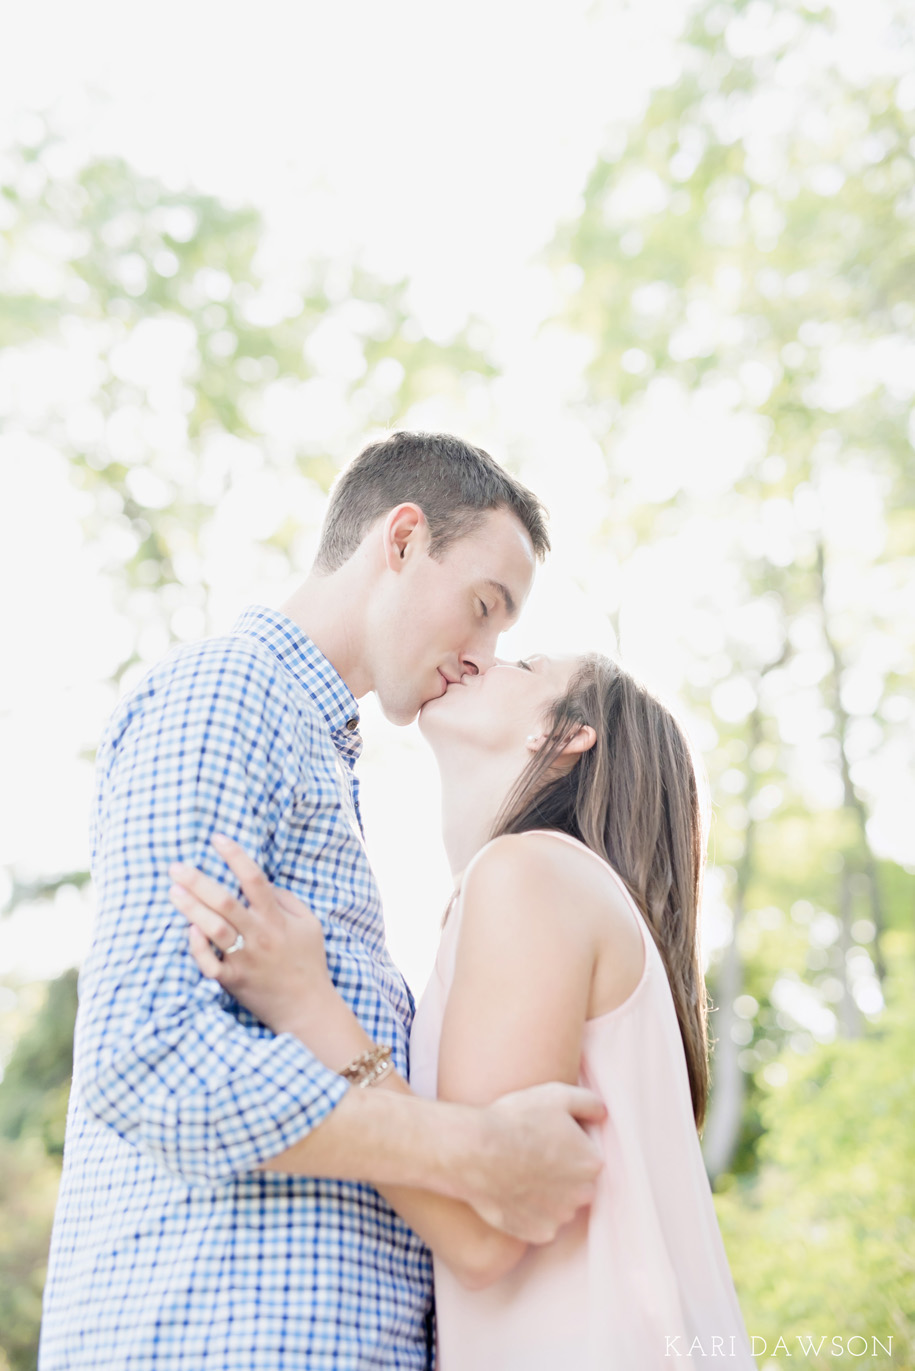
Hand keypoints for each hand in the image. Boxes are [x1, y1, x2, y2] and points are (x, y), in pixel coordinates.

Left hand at [169, 834, 330, 1035]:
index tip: (217, 839)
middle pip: (225, 902)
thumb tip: (265, 884)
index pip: (254, 879)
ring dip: (191, 909)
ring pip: (213, 929)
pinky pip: (209, 965)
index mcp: (276, 919)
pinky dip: (197, 948)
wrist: (307, 1008)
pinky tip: (188, 931)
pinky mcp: (232, 981)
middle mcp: (258, 936)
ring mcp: (244, 959)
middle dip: (198, 881)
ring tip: (173, 891)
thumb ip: (287, 900)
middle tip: (176, 866)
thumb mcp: (309, 925)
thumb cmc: (309, 962)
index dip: (235, 856)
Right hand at [466, 1082, 605, 1242]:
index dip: (567, 1145)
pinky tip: (514, 1192)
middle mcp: (583, 1194)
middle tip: (533, 1155)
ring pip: (560, 1205)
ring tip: (520, 1173)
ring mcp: (560, 1216)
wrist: (475, 1151)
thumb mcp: (558, 1095)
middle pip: (577, 1183)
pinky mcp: (537, 1233)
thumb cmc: (517, 1119)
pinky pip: (540, 1223)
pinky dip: (530, 1212)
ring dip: (547, 1194)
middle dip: (561, 1173)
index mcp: (592, 1162)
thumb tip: (602, 1114)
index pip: (587, 1155)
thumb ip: (590, 1103)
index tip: (546, 1138)